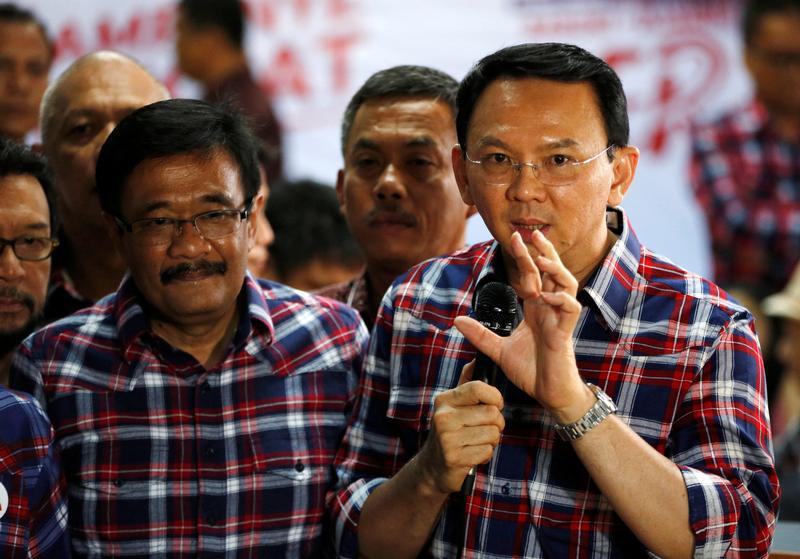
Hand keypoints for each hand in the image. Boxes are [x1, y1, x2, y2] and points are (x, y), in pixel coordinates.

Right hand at [415, 362, 505, 494]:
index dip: (495, 396)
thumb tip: (475, 361)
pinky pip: (487, 451)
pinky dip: (485, 454)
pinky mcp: (454, 458)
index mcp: (445, 400)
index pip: (478, 388)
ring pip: (493, 433)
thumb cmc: (450, 432)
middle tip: (486, 428)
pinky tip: (472, 453)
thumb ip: (465, 385)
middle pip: (492, 413)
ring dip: (491, 440)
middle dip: (496, 423)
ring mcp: (447, 438)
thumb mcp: (453, 406)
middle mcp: (444, 416)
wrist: (432, 466)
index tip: (496, 404)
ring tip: (477, 441)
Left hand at [454, 231, 586, 413]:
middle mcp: (549, 309)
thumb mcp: (498, 350)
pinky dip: (561, 300)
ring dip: (556, 271)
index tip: (514, 238)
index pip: (532, 276)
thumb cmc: (531, 371)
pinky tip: (548, 297)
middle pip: (552, 272)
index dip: (524, 257)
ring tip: (541, 260)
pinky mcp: (565, 334)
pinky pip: (570, 310)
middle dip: (543, 252)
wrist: (549, 394)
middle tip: (530, 234)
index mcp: (535, 309)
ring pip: (566, 285)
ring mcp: (559, 319)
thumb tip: (457, 319)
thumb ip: (480, 335)